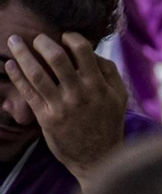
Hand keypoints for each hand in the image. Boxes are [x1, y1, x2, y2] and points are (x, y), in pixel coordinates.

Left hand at [5, 33, 127, 183]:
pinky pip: (28, 92)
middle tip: (37, 37)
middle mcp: (79, 93)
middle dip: (43, 42)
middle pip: (56, 58)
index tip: (64, 36)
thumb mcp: (119, 97)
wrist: (98, 158)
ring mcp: (61, 105)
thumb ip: (109, 72)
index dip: (71, 37)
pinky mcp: (46, 118)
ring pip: (37, 73)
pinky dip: (16, 76)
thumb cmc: (109, 124)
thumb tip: (92, 52)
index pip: (82, 50)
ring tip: (14, 41)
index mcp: (98, 85)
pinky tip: (10, 64)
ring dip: (22, 54)